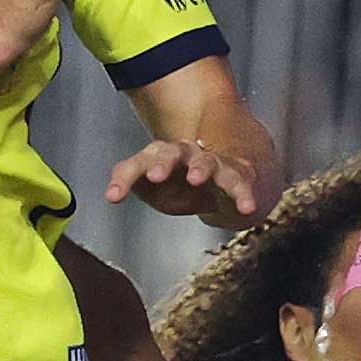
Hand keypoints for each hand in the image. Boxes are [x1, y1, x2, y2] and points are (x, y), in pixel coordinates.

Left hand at [104, 138, 262, 225]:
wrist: (226, 183)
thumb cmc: (182, 187)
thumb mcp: (155, 191)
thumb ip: (134, 186)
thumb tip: (113, 191)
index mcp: (160, 157)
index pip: (138, 163)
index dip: (125, 177)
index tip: (113, 196)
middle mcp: (185, 154)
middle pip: (171, 152)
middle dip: (163, 163)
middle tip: (155, 176)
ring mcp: (212, 162)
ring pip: (206, 160)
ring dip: (200, 168)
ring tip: (196, 179)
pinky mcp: (237, 175)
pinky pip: (239, 184)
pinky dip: (243, 195)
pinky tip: (247, 208)